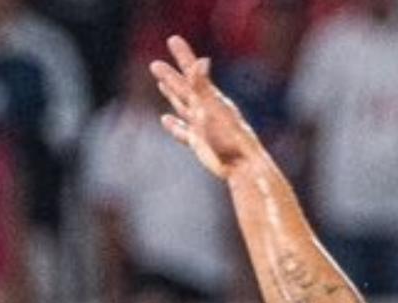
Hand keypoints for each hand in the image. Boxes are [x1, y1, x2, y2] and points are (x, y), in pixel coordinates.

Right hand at [150, 36, 261, 179]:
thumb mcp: (212, 109)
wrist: (242, 166)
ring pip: (182, 106)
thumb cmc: (230, 137)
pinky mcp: (199, 143)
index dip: (183, 56)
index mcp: (209, 98)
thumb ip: (202, 86)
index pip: (191, 72)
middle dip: (170, 76)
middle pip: (183, 89)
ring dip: (171, 95)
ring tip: (161, 84)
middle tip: (155, 64)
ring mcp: (202, 126)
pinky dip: (173, 125)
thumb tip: (202, 60)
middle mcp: (205, 110)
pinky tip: (165, 120)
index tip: (173, 40)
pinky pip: (182, 131)